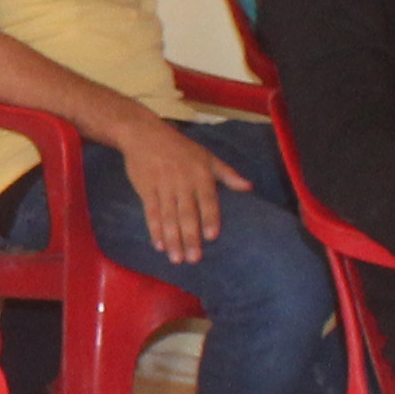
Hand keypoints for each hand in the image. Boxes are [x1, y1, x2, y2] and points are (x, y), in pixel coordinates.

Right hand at [111, 117, 229, 267]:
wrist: (144, 134)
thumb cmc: (180, 148)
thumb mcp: (207, 156)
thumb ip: (228, 174)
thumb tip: (249, 187)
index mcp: (200, 174)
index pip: (207, 200)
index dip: (210, 218)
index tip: (212, 237)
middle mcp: (182, 182)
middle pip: (187, 213)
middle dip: (190, 237)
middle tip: (194, 259)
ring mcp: (162, 186)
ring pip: (168, 217)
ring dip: (172, 239)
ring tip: (176, 259)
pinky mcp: (146, 189)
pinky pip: (151, 213)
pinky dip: (154, 230)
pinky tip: (159, 245)